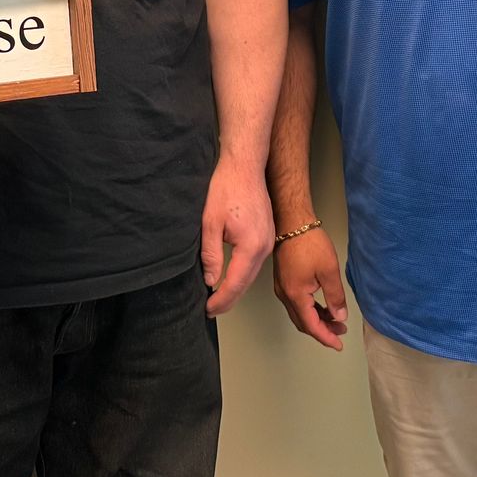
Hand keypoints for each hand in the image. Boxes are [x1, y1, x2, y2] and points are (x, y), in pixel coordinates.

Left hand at [202, 154, 274, 315]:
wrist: (245, 166)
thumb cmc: (227, 188)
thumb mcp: (210, 223)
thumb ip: (211, 255)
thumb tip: (211, 281)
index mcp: (252, 246)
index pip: (235, 284)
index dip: (221, 300)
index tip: (208, 310)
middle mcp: (265, 247)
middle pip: (246, 283)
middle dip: (229, 300)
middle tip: (211, 310)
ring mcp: (269, 242)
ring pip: (252, 275)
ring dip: (236, 288)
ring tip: (218, 298)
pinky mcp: (267, 235)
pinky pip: (255, 263)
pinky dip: (243, 275)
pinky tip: (231, 277)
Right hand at [273, 225, 348, 349]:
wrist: (291, 222)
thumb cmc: (308, 242)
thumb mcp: (329, 270)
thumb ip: (335, 296)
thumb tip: (339, 317)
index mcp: (295, 295)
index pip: (311, 326)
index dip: (326, 337)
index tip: (338, 345)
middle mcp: (285, 295)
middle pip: (303, 322)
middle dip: (322, 330)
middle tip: (340, 332)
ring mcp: (282, 288)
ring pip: (299, 314)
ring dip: (316, 320)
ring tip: (335, 320)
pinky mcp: (283, 280)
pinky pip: (296, 303)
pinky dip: (310, 309)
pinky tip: (322, 306)